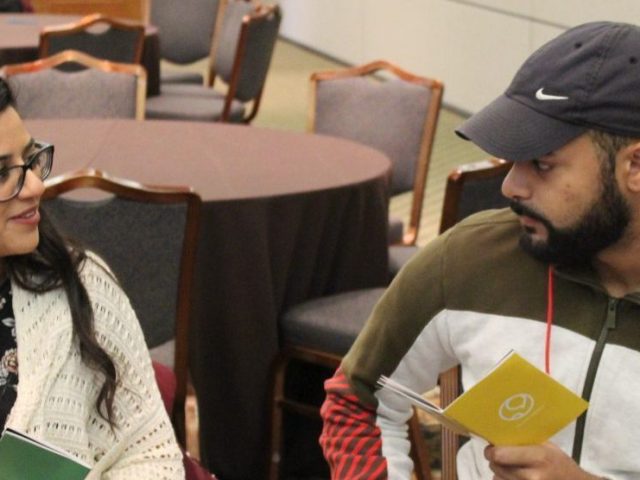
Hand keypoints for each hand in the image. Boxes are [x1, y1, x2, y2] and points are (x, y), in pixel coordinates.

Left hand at [484, 443, 601, 479]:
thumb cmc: (560, 464)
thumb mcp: (547, 447)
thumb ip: (524, 442)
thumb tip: (497, 436)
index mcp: (538, 457)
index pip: (500, 455)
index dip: (491, 451)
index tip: (492, 447)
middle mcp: (531, 476)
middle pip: (496, 467)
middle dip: (494, 460)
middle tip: (500, 456)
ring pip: (498, 478)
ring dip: (499, 472)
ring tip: (511, 467)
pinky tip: (514, 477)